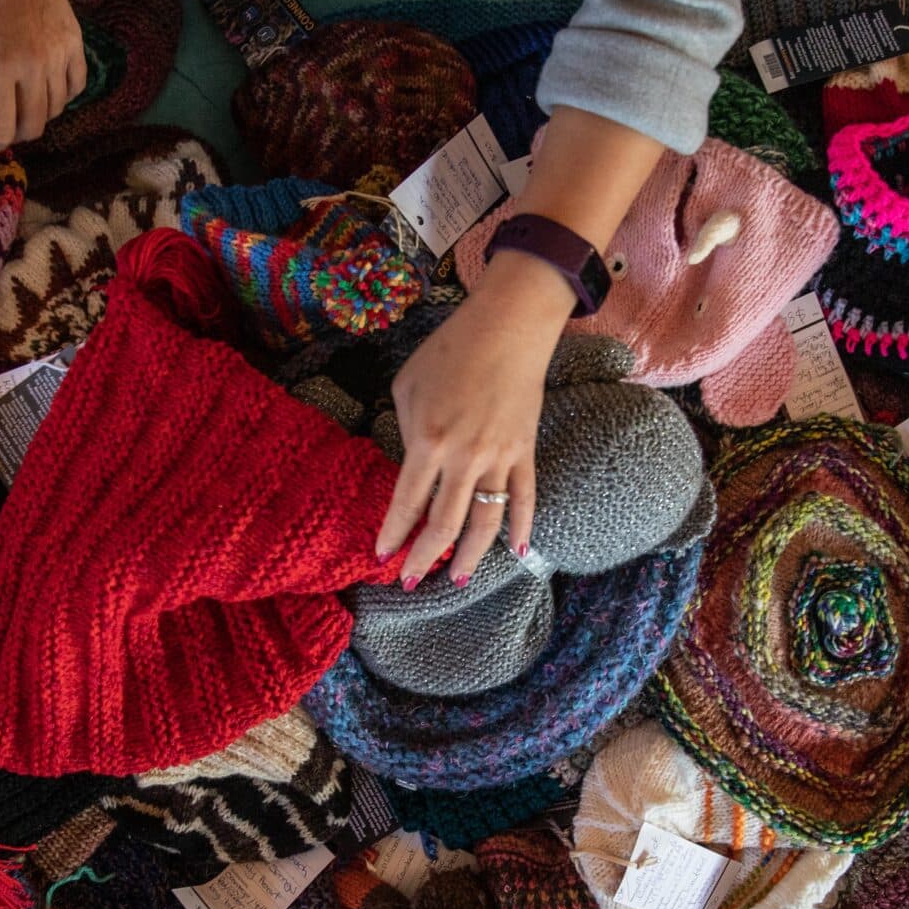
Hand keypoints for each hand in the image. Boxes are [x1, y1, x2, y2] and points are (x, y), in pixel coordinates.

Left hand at [0, 0, 88, 150]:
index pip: (0, 131)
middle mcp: (31, 67)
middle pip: (32, 127)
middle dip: (15, 131)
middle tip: (4, 120)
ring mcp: (58, 56)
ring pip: (56, 110)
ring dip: (38, 113)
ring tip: (23, 99)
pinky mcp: (75, 43)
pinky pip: (76, 86)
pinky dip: (63, 94)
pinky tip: (47, 85)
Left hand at [377, 254, 572, 588]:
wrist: (508, 327)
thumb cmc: (450, 349)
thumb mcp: (407, 386)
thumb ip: (405, 430)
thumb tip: (413, 464)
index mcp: (427, 440)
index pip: (407, 502)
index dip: (393, 534)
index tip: (382, 556)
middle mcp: (463, 457)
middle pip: (444, 523)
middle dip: (424, 558)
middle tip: (410, 581)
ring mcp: (499, 457)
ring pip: (485, 521)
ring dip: (469, 556)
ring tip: (456, 580)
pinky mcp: (525, 451)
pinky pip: (525, 498)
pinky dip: (522, 528)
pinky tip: (515, 553)